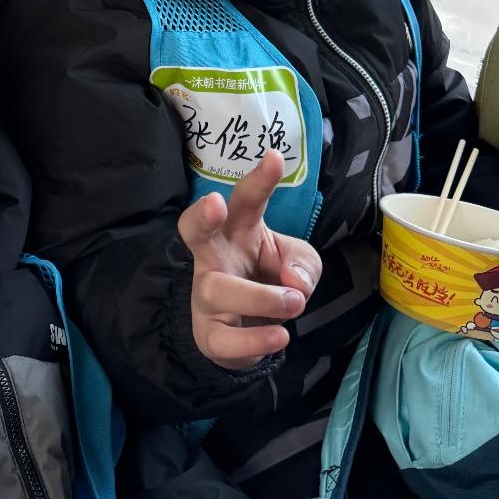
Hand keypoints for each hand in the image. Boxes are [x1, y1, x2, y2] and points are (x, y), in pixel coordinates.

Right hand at [177, 151, 322, 370]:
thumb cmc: (271, 279)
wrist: (250, 328)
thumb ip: (304, 265)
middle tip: (214, 204)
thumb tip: (294, 284)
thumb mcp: (300, 264)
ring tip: (293, 302)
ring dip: (261, 298)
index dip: (259, 179)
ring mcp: (207, 294)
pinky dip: (254, 341)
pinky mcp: (209, 333)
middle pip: (194, 231)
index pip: (246, 199)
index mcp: (238, 229)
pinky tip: (279, 337)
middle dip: (200, 216)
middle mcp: (215, 257)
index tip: (274, 156)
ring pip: (218, 290)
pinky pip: (224, 340)